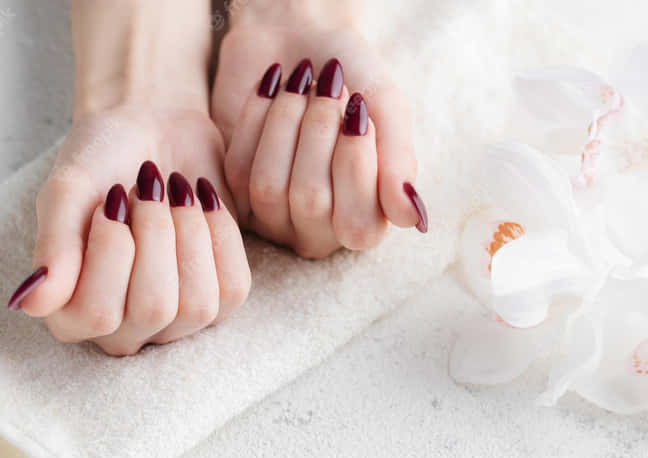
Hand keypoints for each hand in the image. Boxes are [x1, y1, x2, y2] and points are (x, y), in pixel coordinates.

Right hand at [9, 106, 250, 355]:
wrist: (154, 128)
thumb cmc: (102, 159)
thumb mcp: (69, 190)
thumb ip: (54, 245)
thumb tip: (33, 304)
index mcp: (69, 312)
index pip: (97, 314)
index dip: (113, 250)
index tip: (111, 199)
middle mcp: (121, 329)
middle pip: (154, 309)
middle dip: (156, 233)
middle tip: (146, 191)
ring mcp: (173, 321)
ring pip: (198, 306)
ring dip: (190, 233)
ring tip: (174, 194)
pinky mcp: (217, 298)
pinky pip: (233, 289)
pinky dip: (221, 235)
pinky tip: (202, 204)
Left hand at [212, 5, 427, 258]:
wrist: (297, 36)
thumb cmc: (352, 76)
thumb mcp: (385, 108)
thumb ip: (400, 161)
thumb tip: (412, 218)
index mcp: (367, 218)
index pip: (359, 226)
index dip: (356, 165)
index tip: (359, 108)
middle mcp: (319, 231)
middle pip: (311, 201)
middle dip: (318, 132)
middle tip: (330, 87)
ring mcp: (273, 218)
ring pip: (269, 187)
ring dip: (285, 123)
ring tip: (301, 81)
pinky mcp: (235, 193)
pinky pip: (239, 169)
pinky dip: (257, 118)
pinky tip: (272, 88)